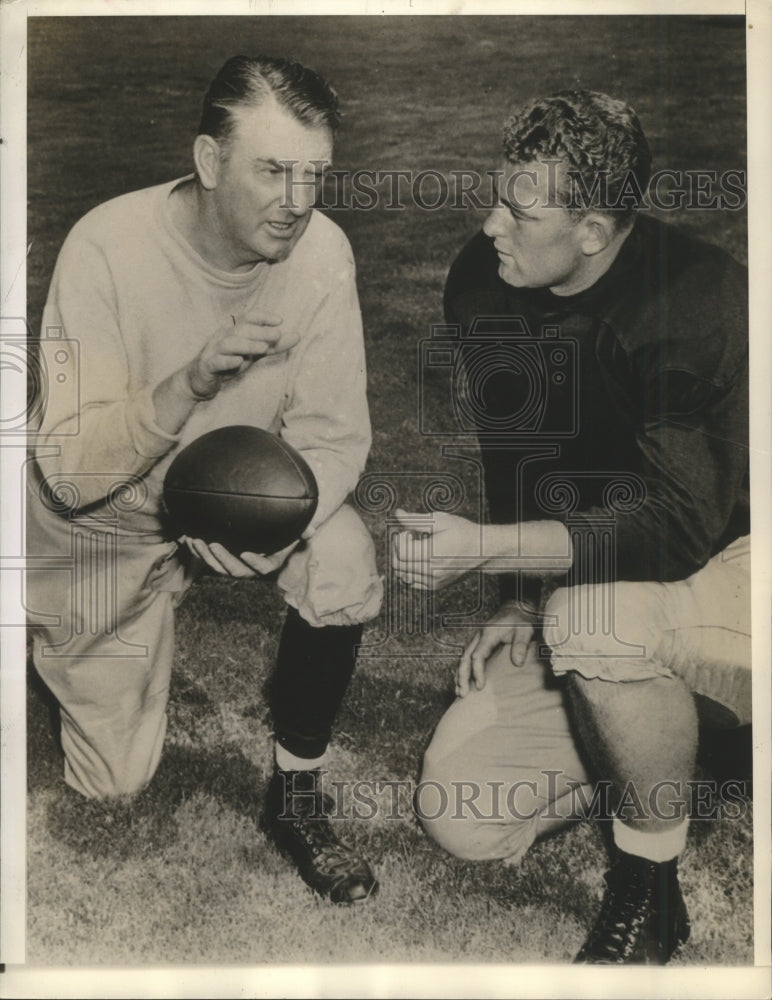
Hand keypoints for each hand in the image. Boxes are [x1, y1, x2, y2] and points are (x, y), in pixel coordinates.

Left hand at [181, 537, 298, 576]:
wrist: (266, 536)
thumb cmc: (282, 535)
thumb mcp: (294, 533)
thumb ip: (302, 531)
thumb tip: (311, 531)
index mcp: (269, 564)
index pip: (263, 568)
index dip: (254, 563)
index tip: (245, 553)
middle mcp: (250, 569)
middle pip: (236, 570)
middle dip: (222, 558)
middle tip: (213, 544)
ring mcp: (233, 566)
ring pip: (218, 568)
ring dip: (205, 556)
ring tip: (196, 540)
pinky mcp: (220, 561)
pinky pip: (207, 560)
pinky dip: (196, 551)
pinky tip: (188, 538)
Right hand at [186, 311, 297, 400]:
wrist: (202, 380)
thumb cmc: (230, 362)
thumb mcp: (254, 354)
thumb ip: (274, 345)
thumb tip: (298, 336)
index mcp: (234, 331)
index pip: (248, 318)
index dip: (262, 317)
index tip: (280, 320)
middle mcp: (223, 336)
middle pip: (241, 329)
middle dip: (259, 331)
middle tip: (277, 335)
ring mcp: (213, 350)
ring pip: (229, 343)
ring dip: (247, 344)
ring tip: (263, 348)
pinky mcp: (207, 365)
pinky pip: (216, 361)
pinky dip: (227, 360)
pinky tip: (238, 361)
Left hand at [391, 508, 483, 590]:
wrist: (482, 550)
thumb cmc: (462, 531)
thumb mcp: (439, 520)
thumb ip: (415, 520)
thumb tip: (398, 514)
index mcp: (432, 554)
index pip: (400, 553)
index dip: (399, 540)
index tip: (408, 532)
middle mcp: (432, 571)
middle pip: (398, 565)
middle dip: (397, 549)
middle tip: (409, 538)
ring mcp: (433, 581)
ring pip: (402, 575)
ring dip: (403, 560)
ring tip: (416, 548)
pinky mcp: (435, 586)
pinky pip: (411, 581)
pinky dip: (409, 570)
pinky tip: (420, 558)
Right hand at [456, 599, 537, 697]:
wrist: (516, 607)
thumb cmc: (521, 620)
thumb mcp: (525, 630)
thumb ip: (521, 645)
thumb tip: (517, 663)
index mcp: (488, 634)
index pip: (477, 655)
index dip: (477, 671)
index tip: (480, 686)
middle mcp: (478, 637)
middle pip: (464, 658)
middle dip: (462, 676)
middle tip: (462, 694)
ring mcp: (477, 640)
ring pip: (463, 658)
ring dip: (460, 675)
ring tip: (459, 692)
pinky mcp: (479, 643)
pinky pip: (467, 657)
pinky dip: (463, 670)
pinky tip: (462, 681)